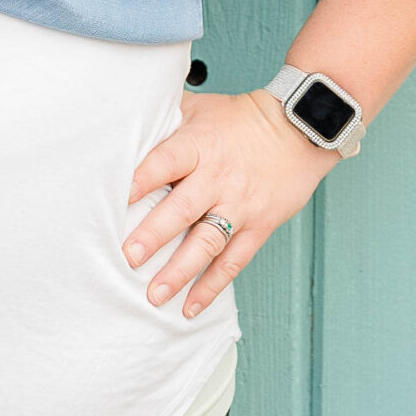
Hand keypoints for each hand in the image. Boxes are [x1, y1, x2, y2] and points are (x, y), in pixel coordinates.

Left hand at [121, 88, 340, 316]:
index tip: (117, 201)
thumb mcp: (200, 107)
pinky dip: (212, 287)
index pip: (164, 163)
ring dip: (179, 271)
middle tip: (128, 257)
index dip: (141, 180)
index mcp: (198, 146)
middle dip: (154, 235)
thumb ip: (165, 117)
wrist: (298, 129)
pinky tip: (190, 307)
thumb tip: (123, 118)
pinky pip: (233, 261)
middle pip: (182, 209)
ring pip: (207, 242)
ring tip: (154, 294)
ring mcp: (239, 206)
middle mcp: (217, 178)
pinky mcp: (258, 226)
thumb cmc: (240, 118)